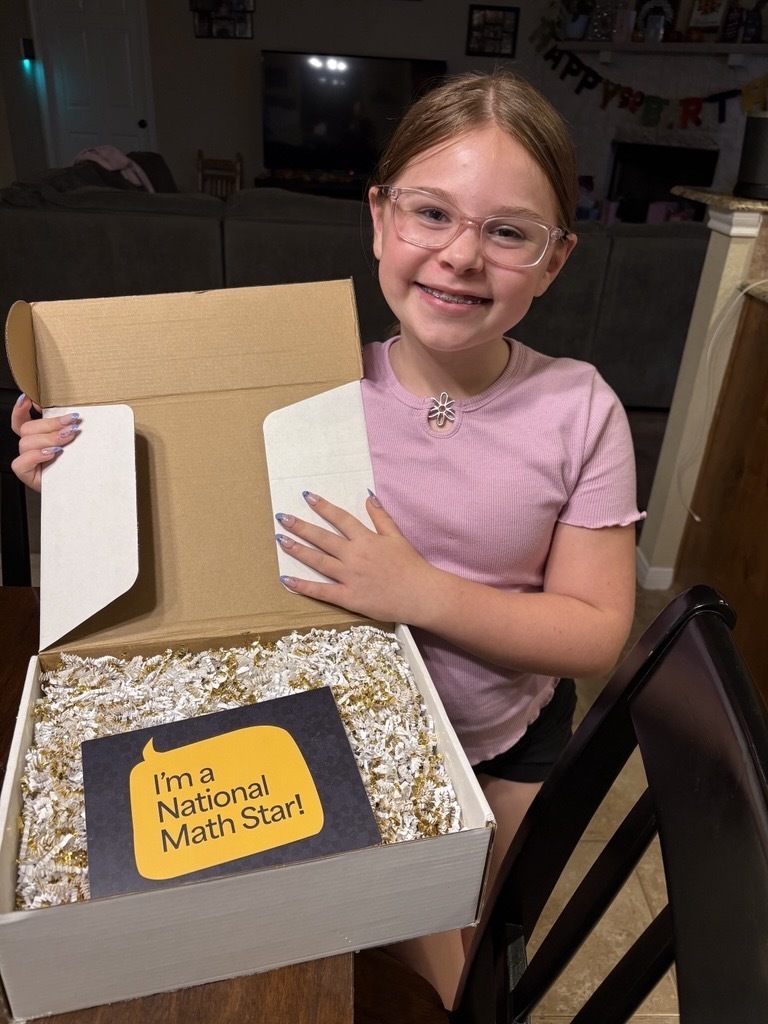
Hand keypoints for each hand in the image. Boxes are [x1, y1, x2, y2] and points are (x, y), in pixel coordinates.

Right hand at [11, 394, 80, 492]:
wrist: (88, 487)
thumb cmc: (83, 464)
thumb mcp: (77, 441)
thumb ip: (67, 426)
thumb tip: (69, 411)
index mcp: (38, 437)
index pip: (21, 421)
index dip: (20, 409)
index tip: (29, 399)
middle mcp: (30, 449)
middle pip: (27, 429)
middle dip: (50, 424)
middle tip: (71, 423)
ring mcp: (28, 462)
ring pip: (26, 442)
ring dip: (49, 438)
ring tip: (68, 438)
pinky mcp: (28, 476)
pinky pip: (21, 463)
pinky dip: (36, 455)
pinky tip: (52, 453)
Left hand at [275, 490, 435, 623]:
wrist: (421, 594)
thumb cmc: (412, 566)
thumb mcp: (397, 536)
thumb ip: (381, 517)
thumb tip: (368, 496)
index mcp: (366, 540)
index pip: (340, 519)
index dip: (323, 507)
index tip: (308, 496)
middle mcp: (354, 556)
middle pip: (323, 538)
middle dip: (301, 526)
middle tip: (282, 517)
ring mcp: (350, 577)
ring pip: (318, 561)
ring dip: (298, 550)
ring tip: (281, 540)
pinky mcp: (349, 597)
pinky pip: (322, 591)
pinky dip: (303, 586)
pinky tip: (286, 580)